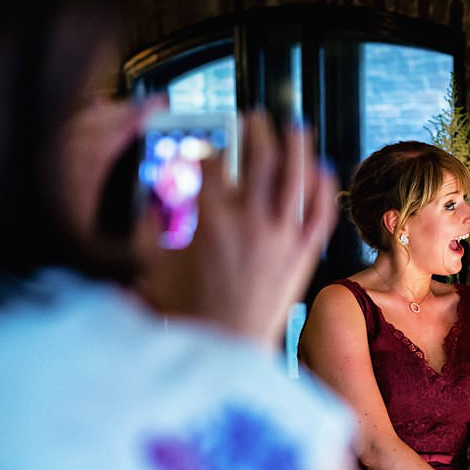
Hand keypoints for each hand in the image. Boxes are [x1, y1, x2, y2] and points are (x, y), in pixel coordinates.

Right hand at [135, 112, 337, 347]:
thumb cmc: (188, 312)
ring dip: (296, 144)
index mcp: (210, 220)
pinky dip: (322, 185)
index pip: (212, 163)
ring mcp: (282, 238)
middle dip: (257, 130)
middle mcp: (250, 222)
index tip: (206, 151)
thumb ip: (147, 227)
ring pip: (297, 174)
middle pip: (260, 156)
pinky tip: (320, 168)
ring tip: (294, 127)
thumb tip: (153, 200)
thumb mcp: (152, 266)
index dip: (207, 150)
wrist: (225, 350)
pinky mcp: (304, 256)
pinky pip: (320, 210)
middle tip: (255, 119)